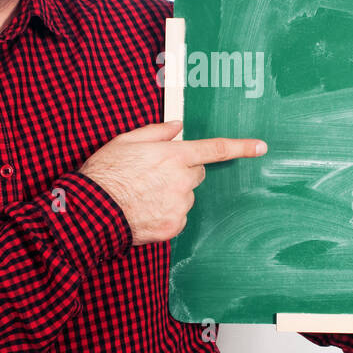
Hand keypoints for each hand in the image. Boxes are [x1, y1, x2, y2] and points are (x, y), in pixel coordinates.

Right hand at [78, 120, 265, 245]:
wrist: (92, 211)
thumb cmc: (105, 173)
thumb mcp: (125, 141)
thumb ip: (156, 132)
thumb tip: (177, 126)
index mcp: (173, 156)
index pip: (215, 149)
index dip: (241, 147)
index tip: (261, 147)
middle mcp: (181, 180)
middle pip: (198, 173)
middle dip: (183, 172)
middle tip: (154, 175)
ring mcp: (179, 206)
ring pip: (186, 196)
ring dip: (173, 194)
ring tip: (143, 194)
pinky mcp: (174, 227)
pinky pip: (178, 216)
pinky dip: (167, 213)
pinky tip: (145, 210)